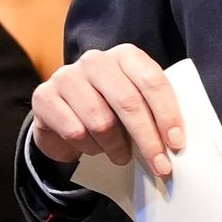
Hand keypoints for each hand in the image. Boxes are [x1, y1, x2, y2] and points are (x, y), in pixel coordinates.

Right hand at [32, 44, 183, 179]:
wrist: (64, 118)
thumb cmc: (110, 112)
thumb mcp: (136, 106)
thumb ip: (154, 114)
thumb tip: (176, 143)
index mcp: (125, 55)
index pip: (151, 80)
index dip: (167, 114)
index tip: (177, 143)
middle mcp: (95, 60)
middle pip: (128, 102)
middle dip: (147, 139)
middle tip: (160, 166)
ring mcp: (67, 76)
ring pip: (100, 121)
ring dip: (116, 147)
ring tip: (121, 156)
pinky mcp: (44, 96)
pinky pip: (74, 131)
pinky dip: (89, 147)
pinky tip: (92, 147)